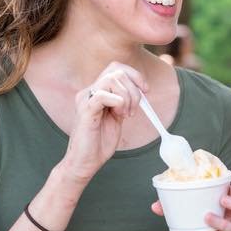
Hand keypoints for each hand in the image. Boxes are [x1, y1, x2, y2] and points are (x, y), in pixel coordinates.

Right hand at [61, 62, 147, 183]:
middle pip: (116, 71)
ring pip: (112, 80)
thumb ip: (125, 101)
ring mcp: (85, 100)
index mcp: (97, 91)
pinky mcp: (84, 111)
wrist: (87, 162)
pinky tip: (119, 115)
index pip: (116, 68)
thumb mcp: (118, 116)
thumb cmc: (100, 141)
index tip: (146, 90)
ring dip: (127, 97)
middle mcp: (89, 92)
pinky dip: (117, 101)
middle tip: (133, 110)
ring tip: (125, 115)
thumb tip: (142, 90)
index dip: (135, 75)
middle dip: (134, 89)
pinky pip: (102, 95)